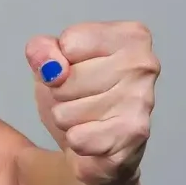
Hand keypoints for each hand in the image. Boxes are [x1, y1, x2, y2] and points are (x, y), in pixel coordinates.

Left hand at [28, 23, 159, 184]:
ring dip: (67, 118)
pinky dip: (76, 141)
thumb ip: (41, 50)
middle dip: (60, 93)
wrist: (99, 148)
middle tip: (81, 98)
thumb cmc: (79, 96)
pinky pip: (77, 137)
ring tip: (87, 117)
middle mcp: (143, 64)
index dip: (58, 61)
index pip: (69, 42)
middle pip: (65, 78)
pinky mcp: (133, 135)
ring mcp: (142, 100)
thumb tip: (51, 67)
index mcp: (130, 36)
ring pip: (67, 110)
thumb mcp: (51, 63)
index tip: (75, 69)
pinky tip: (95, 136)